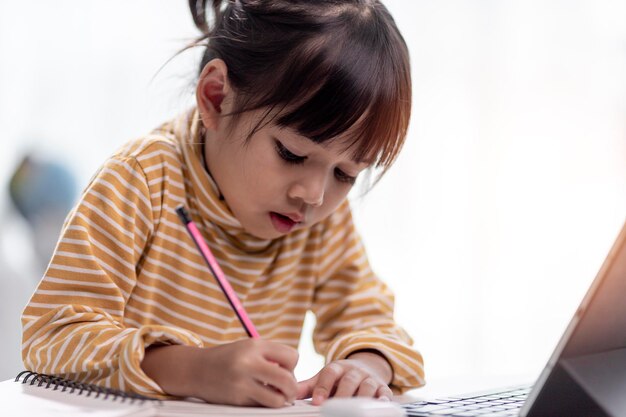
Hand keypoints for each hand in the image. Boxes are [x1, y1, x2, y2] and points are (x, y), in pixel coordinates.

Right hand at [141, 340, 298, 406]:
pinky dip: (265, 404)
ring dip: (282, 400)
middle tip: (289, 390)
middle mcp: (249, 363)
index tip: (286, 369)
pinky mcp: (236, 399)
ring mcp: (242, 383)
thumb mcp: (249, 347)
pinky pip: (261, 406)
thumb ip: (271, 355)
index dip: (293, 366)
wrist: (196, 369)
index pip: (291, 356)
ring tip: (278, 396)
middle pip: (287, 379)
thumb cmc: (228, 358)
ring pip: (277, 399)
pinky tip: (260, 397)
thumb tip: (294, 373)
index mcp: (255, 345)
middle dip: (293, 388)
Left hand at [296, 351, 393, 404]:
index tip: (316, 401)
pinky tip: (379, 404)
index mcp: (338, 367)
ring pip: (367, 386)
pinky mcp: (382, 387)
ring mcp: (369, 378)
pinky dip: (383, 398)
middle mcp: (354, 371)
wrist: (363, 367)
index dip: (323, 386)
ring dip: (361, 397)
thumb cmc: (339, 377)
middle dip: (342, 394)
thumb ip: (307, 386)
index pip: (330, 373)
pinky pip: (385, 392)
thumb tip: (288, 392)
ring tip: (354, 409)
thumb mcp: (323, 378)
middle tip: (335, 407)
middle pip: (349, 380)